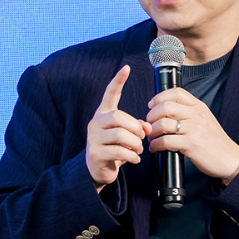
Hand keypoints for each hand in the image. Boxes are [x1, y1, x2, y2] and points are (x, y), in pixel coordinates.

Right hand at [86, 65, 150, 192]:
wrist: (97, 170)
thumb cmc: (114, 149)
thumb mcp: (126, 135)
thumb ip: (136, 127)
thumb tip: (146, 128)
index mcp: (103, 114)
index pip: (110, 94)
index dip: (118, 81)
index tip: (127, 68)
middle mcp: (95, 123)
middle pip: (118, 116)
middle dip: (135, 127)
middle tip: (142, 138)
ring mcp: (93, 138)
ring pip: (120, 135)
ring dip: (135, 144)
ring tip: (138, 150)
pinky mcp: (95, 154)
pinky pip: (118, 151)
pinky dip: (131, 156)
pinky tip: (134, 159)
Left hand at [146, 88, 238, 184]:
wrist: (229, 159)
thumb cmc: (214, 141)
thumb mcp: (204, 119)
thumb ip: (187, 113)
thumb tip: (164, 110)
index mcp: (199, 106)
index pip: (176, 92)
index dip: (159, 97)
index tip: (152, 105)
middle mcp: (196, 115)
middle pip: (166, 106)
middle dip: (152, 116)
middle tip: (150, 124)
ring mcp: (194, 129)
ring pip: (163, 123)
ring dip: (152, 132)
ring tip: (152, 138)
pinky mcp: (191, 145)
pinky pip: (166, 141)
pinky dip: (156, 145)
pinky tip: (155, 148)